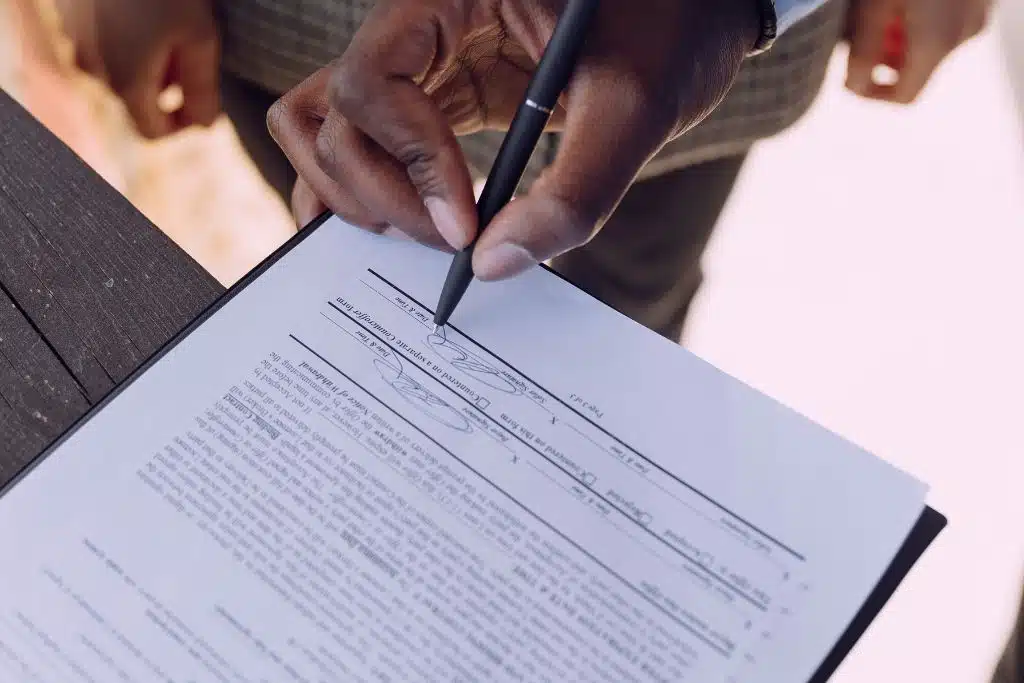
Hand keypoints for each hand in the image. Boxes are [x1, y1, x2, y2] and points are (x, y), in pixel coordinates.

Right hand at [54, 0, 219, 136]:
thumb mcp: (200, 38)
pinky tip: (144, 11)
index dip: (182, 126)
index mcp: (127, 84)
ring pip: (118, 71)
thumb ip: (202, 90)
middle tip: (193, 52)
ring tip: (170, 24)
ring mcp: (75, 43)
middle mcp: (93, 71)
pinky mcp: (68, 18)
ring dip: (146, 62)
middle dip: (167, 87)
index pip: (153, 132)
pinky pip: (102, 45)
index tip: (203, 105)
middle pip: (135, 100)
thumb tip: (205, 126)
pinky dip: (125, 40)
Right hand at [269, 0, 759, 279]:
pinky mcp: (441, 97)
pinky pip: (372, 139)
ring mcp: (425, 61)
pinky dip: (373, 188)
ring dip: (354, 190)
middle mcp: (422, 21)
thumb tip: (493, 264)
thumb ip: (574, 193)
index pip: (373, 78)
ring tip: (421, 237)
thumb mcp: (637, 107)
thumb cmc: (673, 30)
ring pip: (329, 123)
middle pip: (336, 111)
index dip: (410, 160)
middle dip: (381, 192)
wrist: (694, 13)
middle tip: (451, 245)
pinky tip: (401, 228)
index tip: (464, 227)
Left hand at [844, 0, 990, 102]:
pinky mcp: (979, 0)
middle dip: (884, 57)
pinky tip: (904, 0)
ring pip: (931, 43)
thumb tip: (853, 87)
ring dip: (902, 36)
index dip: (872, 94)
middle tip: (861, 30)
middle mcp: (964, 33)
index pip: (903, 96)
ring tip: (881, 8)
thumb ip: (862, 53)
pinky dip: (922, 19)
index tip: (852, 77)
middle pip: (916, 67)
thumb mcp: (873, 7)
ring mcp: (976, 14)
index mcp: (937, 43)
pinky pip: (946, 22)